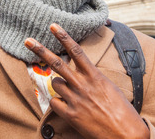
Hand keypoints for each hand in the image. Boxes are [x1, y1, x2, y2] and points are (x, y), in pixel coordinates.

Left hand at [24, 24, 149, 138]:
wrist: (126, 134)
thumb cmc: (122, 111)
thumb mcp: (111, 88)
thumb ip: (94, 78)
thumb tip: (83, 73)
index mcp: (95, 76)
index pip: (76, 51)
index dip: (64, 37)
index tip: (53, 26)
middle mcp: (83, 85)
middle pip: (57, 63)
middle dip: (41, 50)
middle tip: (28, 41)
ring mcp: (76, 100)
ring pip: (55, 84)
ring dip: (59, 86)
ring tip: (72, 94)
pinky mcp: (71, 115)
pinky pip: (54, 103)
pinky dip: (58, 103)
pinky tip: (67, 107)